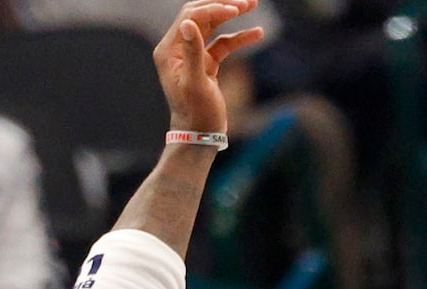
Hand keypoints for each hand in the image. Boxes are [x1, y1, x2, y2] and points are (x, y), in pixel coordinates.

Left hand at [155, 0, 265, 136]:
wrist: (199, 138)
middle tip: (247, 0)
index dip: (213, 9)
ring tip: (253, 4)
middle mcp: (177, 49)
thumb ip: (192, 52)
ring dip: (232, 14)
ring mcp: (192, 55)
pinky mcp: (206, 64)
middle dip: (223, 5)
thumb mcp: (195, 83)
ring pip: (212, 26)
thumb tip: (188, 24)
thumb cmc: (196, 115)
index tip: (235, 10)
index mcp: (169, 50)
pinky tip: (257, 33)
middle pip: (201, 15)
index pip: (191, 17)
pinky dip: (239, 37)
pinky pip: (223, 43)